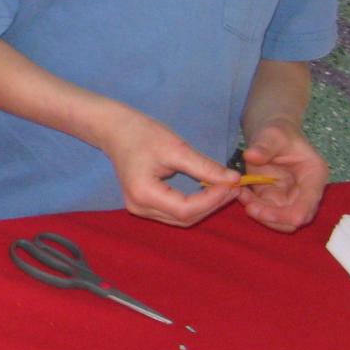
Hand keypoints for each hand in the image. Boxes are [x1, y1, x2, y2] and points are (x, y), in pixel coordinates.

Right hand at [100, 114, 238, 226]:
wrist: (115, 130)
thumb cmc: (142, 134)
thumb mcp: (176, 148)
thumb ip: (205, 167)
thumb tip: (235, 179)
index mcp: (143, 194)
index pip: (186, 209)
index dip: (213, 200)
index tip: (233, 184)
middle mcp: (139, 207)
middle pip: (184, 218)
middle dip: (212, 204)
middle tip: (235, 186)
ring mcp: (140, 208)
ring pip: (181, 218)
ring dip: (206, 206)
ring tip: (225, 188)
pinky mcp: (144, 205)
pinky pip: (174, 213)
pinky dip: (195, 205)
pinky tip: (208, 191)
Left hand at [238, 119, 325, 231]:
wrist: (270, 133)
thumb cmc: (277, 131)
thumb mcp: (271, 134)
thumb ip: (263, 146)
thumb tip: (251, 155)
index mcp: (314, 176)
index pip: (307, 206)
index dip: (286, 215)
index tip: (259, 211)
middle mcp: (307, 191)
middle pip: (295, 218)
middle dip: (272, 218)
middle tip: (248, 207)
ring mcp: (291, 196)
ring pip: (280, 220)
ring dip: (260, 214)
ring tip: (242, 196)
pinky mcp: (275, 198)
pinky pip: (266, 210)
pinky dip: (252, 206)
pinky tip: (240, 192)